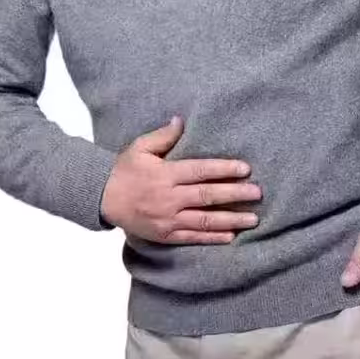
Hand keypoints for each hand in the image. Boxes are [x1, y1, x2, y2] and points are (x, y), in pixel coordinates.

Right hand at [100, 115, 262, 243]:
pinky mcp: (165, 235)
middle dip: (235, 194)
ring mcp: (167, 219)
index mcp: (165, 174)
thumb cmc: (124, 171)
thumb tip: (181, 120)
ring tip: (253, 218)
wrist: (102, 198)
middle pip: (207, 196)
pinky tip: (231, 236)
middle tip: (257, 193)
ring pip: (204, 220)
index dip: (224, 170)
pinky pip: (193, 237)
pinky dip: (212, 238)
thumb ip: (163, 135)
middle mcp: (169, 198)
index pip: (200, 171)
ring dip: (231, 219)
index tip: (245, 169)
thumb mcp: (140, 147)